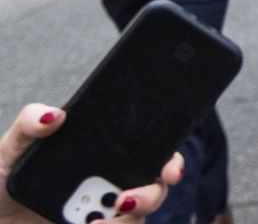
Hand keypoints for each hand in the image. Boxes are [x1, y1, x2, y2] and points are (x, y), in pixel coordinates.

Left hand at [0, 105, 182, 221]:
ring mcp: (102, 214)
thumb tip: (54, 114)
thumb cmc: (0, 183)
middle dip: (151, 195)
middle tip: (126, 200)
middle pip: (154, 188)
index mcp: (101, 157)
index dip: (170, 160)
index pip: (148, 153)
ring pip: (137, 218)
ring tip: (90, 223)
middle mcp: (109, 185)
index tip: (170, 170)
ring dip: (122, 222)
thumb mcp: (9, 151)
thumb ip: (27, 126)